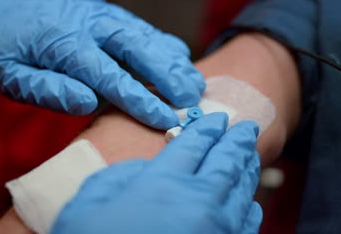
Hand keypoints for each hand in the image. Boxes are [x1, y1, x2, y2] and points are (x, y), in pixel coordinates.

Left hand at [0, 0, 204, 128]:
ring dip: (171, 58)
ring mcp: (97, 12)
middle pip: (135, 44)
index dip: (138, 97)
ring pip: (143, 33)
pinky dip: (161, 44)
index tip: (165, 118)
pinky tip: (179, 59)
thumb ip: (47, 89)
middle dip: (167, 72)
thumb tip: (88, 102)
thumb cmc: (3, 54)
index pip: (107, 73)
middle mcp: (85, 21)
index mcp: (61, 40)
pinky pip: (138, 26)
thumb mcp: (10, 78)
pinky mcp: (104, 11)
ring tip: (194, 82)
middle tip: (192, 97)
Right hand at [51, 113, 261, 233]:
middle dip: (238, 141)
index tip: (216, 119)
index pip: (192, 146)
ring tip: (251, 155)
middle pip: (225, 162)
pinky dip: (250, 206)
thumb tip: (145, 169)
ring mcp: (217, 230)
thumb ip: (118, 177)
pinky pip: (247, 225)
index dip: (206, 129)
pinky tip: (250, 201)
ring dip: (248, 169)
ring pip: (241, 190)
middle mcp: (198, 203)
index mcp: (163, 185)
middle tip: (247, 127)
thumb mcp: (88, 206)